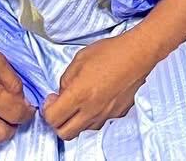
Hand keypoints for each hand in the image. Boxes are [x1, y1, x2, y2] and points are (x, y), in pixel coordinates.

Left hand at [42, 30, 158, 139]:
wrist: (138, 54)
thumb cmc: (111, 52)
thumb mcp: (80, 59)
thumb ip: (66, 79)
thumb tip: (63, 93)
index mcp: (79, 94)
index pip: (52, 118)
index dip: (47, 110)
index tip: (52, 99)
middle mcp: (92, 109)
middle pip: (64, 133)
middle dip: (58, 122)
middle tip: (61, 107)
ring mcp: (106, 114)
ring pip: (82, 130)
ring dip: (75, 121)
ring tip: (80, 103)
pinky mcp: (117, 113)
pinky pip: (99, 122)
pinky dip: (92, 117)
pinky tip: (95, 101)